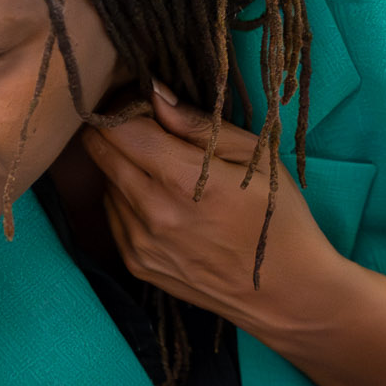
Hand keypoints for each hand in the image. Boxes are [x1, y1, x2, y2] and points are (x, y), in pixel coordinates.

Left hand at [76, 86, 339, 326]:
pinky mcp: (136, 264)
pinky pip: (113, 215)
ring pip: (105, 182)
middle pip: (99, 151)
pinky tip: (164, 203)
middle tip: (148, 128)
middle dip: (116, 130)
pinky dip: (128, 200)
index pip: (117, 127)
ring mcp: (139, 243)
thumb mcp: (253, 157)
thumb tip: (153, 92)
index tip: (143, 102)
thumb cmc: (277, 217)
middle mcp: (151, 212)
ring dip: (124, 167)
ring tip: (166, 172)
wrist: (285, 293)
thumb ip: (196, 123)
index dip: (123, 105)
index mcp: (182, 179)